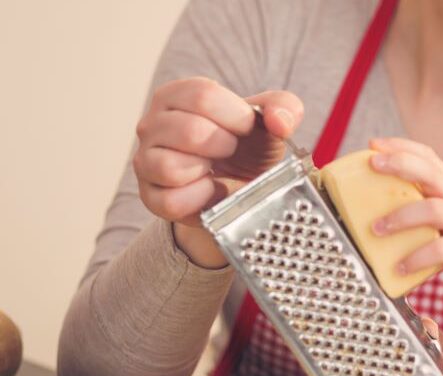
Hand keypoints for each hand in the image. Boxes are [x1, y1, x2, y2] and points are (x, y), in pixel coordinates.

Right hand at [132, 77, 303, 264]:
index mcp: (176, 96)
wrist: (241, 186)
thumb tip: (280, 121)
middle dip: (226, 145)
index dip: (237, 116)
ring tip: (217, 169)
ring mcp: (146, 161)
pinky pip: (170, 201)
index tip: (247, 128)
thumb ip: (284, 107)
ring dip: (207, 171)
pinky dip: (200, 199)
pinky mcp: (150, 196)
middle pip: (190, 131)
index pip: (202, 95)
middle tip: (233, 150)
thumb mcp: (271, 122)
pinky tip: (212, 191)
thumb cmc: (248, 146)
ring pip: (171, 166)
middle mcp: (152, 125)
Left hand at [367, 138, 442, 304]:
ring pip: (433, 208)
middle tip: (373, 164)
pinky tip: (400, 268)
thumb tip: (386, 217)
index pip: (429, 157)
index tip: (373, 145)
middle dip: (399, 163)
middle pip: (430, 171)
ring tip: (376, 230)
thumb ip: (431, 215)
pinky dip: (417, 258)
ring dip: (400, 217)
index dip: (401, 147)